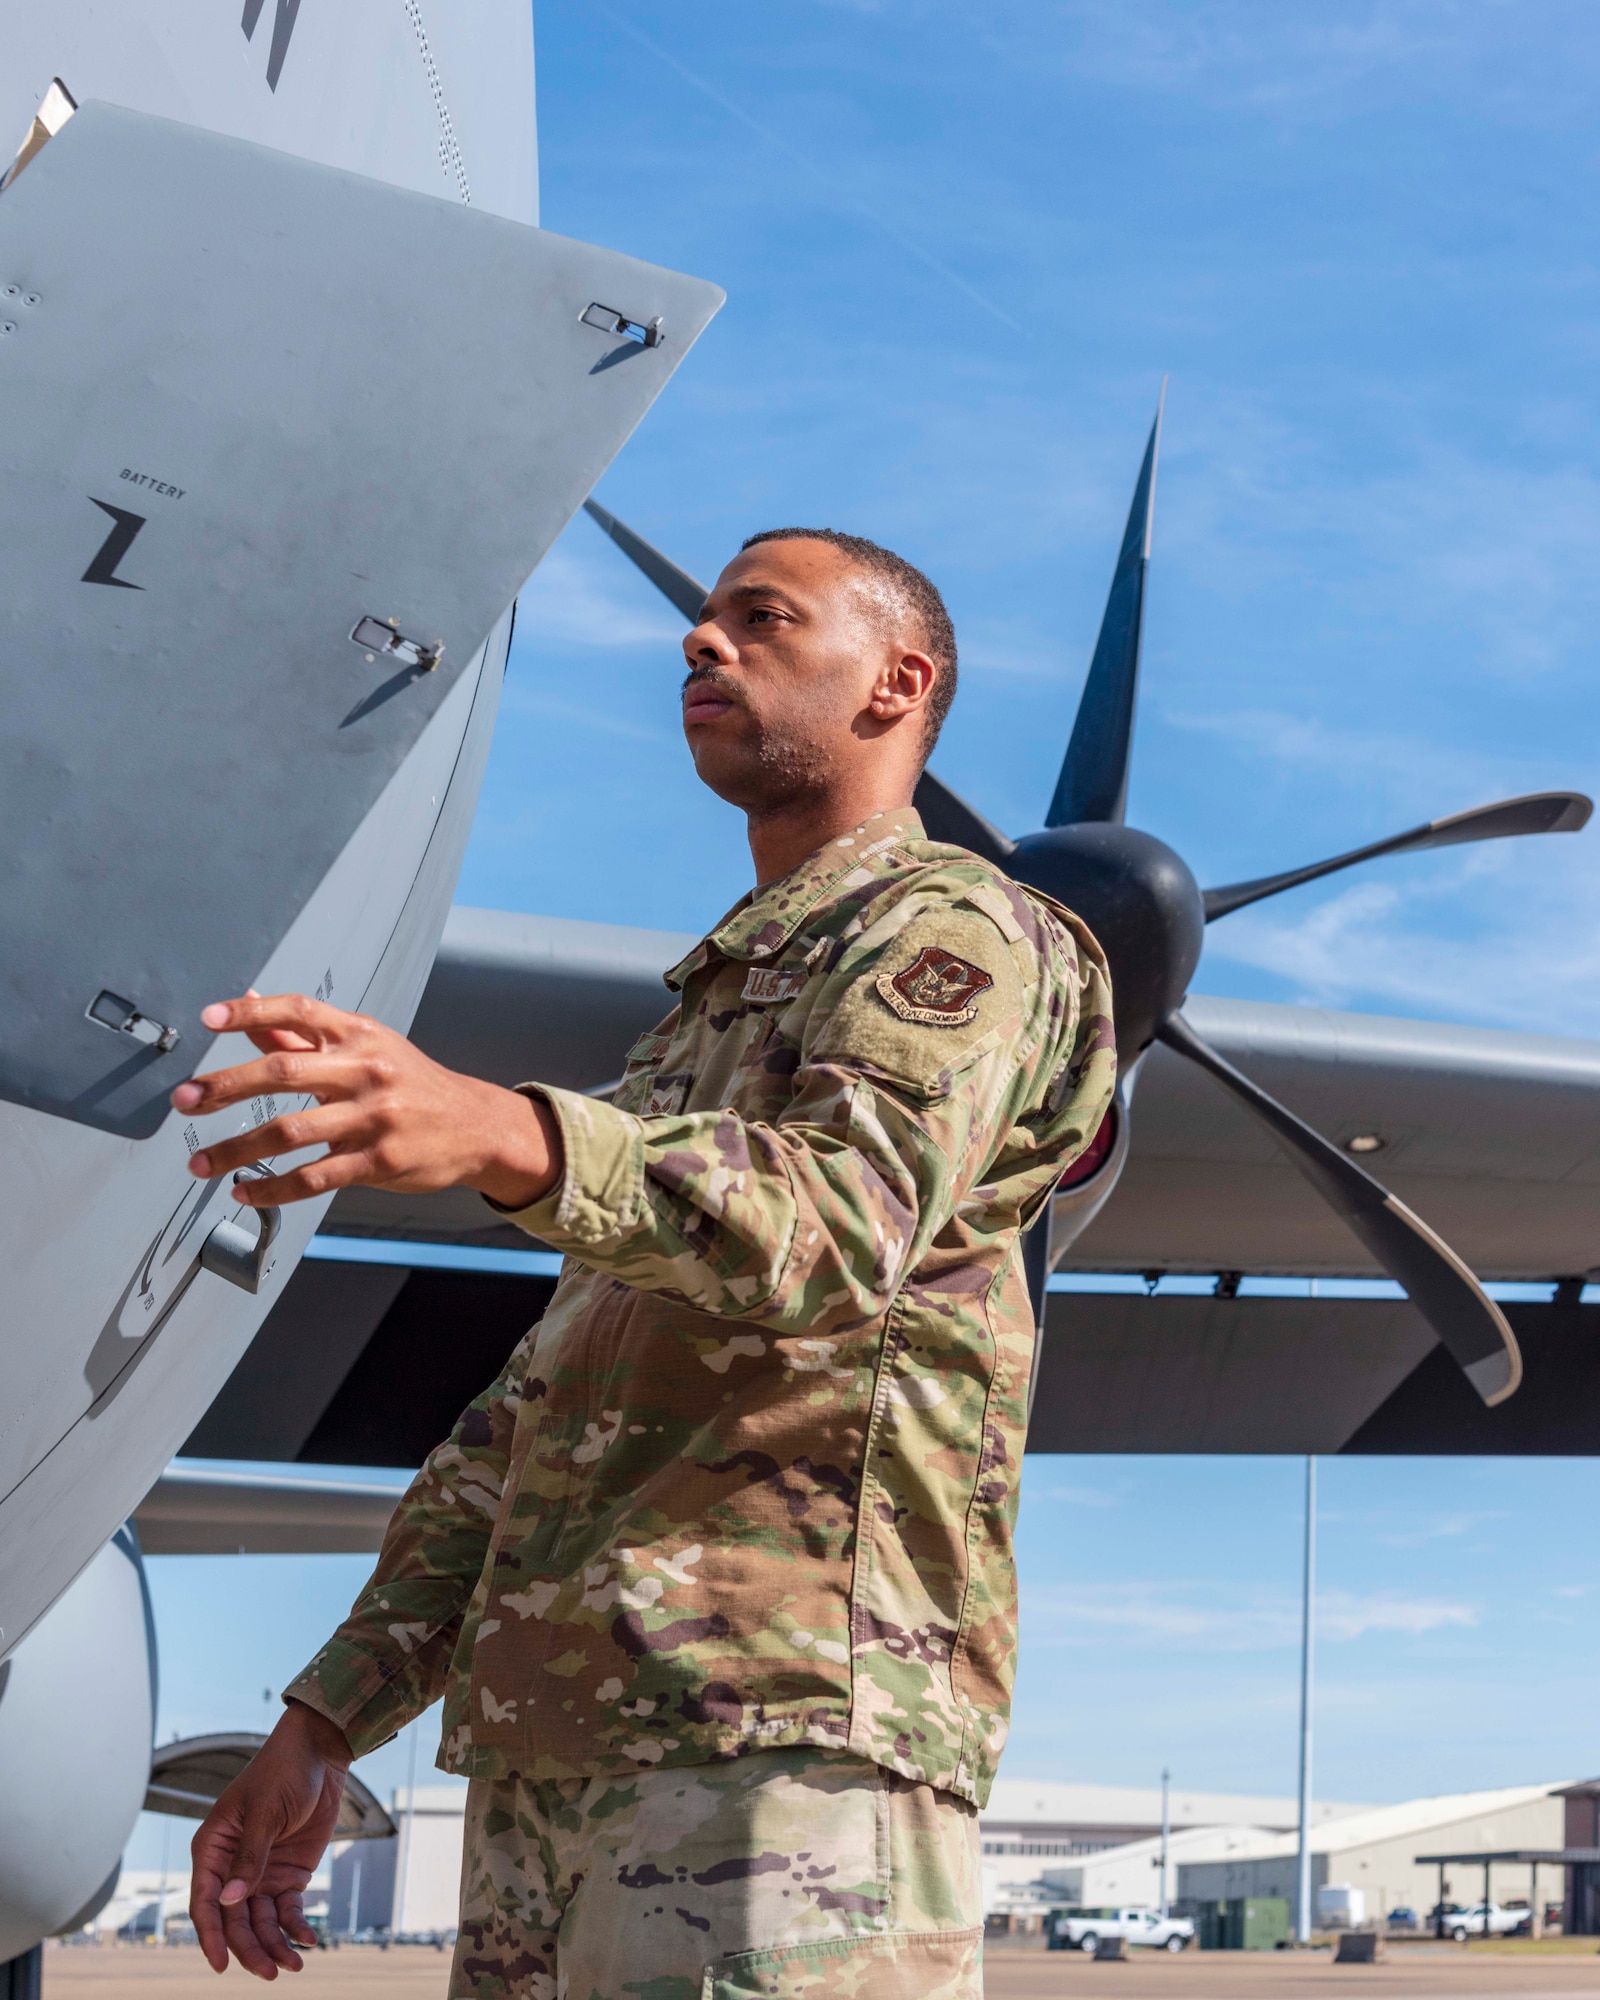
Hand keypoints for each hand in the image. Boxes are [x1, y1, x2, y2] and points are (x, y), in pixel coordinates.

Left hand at [169, 992, 561, 1210]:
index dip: (251, 1011)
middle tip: (184, 1100)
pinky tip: (245, 1191)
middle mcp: (366, 1071)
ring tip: (199, 1163)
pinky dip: (272, 1187)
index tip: (208, 1019)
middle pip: (283, 1071)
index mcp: (360, 1035)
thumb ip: (305, 1032)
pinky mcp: (378, 1162)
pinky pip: (314, 1177)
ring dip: (235, 1150)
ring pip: (289, 1132)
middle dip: (225, 1086)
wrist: (474, 1125)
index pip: (299, 1011)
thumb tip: (251, 1003)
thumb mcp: (366, 1047)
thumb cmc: (410, 1082)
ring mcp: (373, 1118)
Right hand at [189, 1701, 352, 1977]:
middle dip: (250, 1948)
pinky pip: (288, 1910)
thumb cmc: (283, 1771)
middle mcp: (232, 1867)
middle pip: (234, 1920)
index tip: (221, 1965)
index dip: (211, 1936)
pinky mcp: (288, 1874)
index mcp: (213, 1849)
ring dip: (275, 1945)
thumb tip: (228, 1902)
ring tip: (294, 1966)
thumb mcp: (265, 1812)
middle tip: (270, 1974)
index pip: (205, 1902)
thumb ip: (249, 1859)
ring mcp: (261, 1873)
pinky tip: (309, 1941)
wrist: (320, 1752)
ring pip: (261, 1922)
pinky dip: (296, 1927)